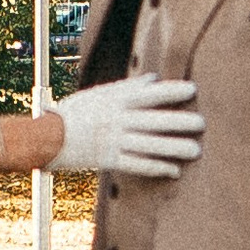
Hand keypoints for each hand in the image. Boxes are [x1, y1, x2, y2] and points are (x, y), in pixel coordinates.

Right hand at [46, 76, 204, 178]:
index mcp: (113, 101)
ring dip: (173, 148)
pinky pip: (136, 165)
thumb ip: (127, 87)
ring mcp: (112, 142)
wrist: (47, 137)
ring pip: (148, 145)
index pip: (148, 94)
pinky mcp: (108, 161)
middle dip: (179, 122)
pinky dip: (156, 168)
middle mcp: (116, 120)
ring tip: (195, 150)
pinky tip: (174, 170)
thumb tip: (154, 79)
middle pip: (153, 121)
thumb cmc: (75, 112)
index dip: (171, 91)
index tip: (193, 89)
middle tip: (202, 124)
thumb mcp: (99, 94)